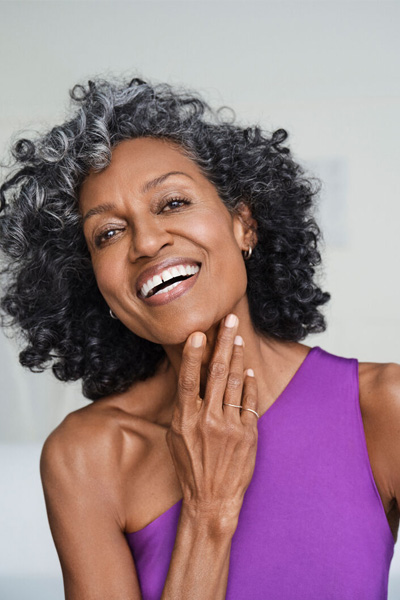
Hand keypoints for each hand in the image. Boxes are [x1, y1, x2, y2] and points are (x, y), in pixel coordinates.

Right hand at [165, 314, 258, 533]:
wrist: (212, 499)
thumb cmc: (190, 467)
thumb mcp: (177, 437)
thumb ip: (183, 408)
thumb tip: (189, 380)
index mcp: (185, 419)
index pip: (189, 379)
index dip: (193, 354)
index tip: (198, 333)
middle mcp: (207, 420)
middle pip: (217, 373)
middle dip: (223, 343)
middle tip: (228, 320)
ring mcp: (230, 427)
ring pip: (236, 383)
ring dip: (238, 357)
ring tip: (238, 338)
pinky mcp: (248, 434)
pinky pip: (250, 402)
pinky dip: (250, 384)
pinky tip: (250, 371)